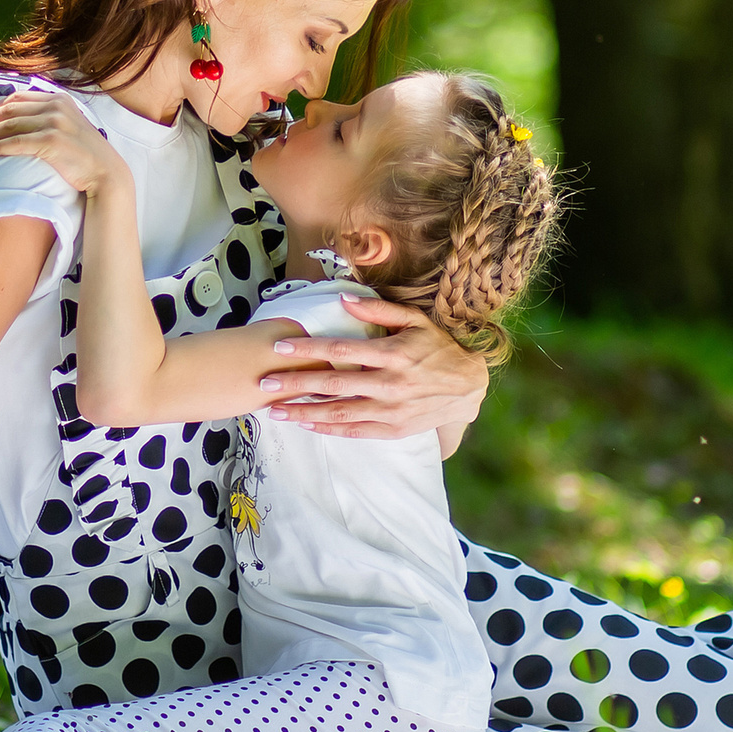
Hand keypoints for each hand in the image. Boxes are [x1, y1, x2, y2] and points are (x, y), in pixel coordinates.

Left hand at [0, 93, 127, 197]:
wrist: (106, 173)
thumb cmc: (85, 154)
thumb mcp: (71, 125)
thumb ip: (50, 117)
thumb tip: (22, 120)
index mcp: (59, 100)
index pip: (18, 98)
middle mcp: (56, 107)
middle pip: (10, 109)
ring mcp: (54, 123)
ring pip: (10, 125)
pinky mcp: (51, 142)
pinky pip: (16, 142)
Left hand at [259, 296, 488, 438]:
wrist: (468, 387)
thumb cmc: (438, 348)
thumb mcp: (416, 320)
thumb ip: (380, 310)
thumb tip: (344, 300)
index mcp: (392, 354)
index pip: (341, 350)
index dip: (308, 349)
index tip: (279, 348)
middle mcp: (389, 384)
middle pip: (333, 385)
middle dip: (295, 385)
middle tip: (264, 384)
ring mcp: (391, 410)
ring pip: (339, 412)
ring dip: (304, 412)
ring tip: (275, 411)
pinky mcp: (393, 430)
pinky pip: (355, 431)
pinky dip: (328, 428)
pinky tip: (306, 424)